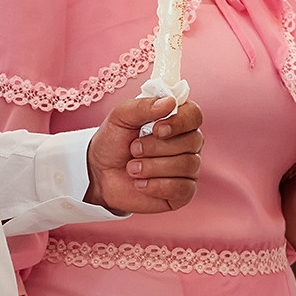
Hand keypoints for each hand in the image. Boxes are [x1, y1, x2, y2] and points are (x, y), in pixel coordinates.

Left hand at [86, 95, 203, 212]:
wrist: (100, 173)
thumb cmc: (114, 142)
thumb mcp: (121, 117)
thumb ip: (143, 106)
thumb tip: (170, 102)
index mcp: (176, 120)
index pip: (194, 115)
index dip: (179, 122)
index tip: (156, 129)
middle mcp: (188, 143)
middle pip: (191, 142)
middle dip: (156, 147)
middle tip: (134, 149)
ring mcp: (188, 168)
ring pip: (186, 165)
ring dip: (152, 167)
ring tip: (132, 168)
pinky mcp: (183, 192)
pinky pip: (183, 188)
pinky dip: (157, 186)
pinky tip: (141, 184)